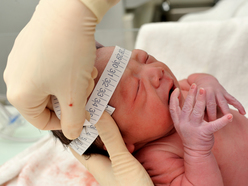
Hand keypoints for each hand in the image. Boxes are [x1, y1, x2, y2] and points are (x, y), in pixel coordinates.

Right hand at [4, 0, 99, 138]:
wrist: (68, 12)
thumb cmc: (69, 54)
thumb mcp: (75, 94)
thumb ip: (73, 120)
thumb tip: (72, 133)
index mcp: (21, 96)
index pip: (43, 122)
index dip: (67, 122)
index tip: (83, 115)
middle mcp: (16, 79)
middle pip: (48, 102)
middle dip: (73, 98)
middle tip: (88, 88)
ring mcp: (21, 62)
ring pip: (51, 85)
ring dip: (72, 84)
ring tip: (86, 72)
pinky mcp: (29, 49)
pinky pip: (49, 69)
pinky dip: (66, 71)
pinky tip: (79, 62)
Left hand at [70, 112, 153, 185]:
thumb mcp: (121, 160)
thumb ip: (110, 138)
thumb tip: (97, 113)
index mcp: (92, 162)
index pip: (75, 142)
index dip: (76, 127)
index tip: (82, 111)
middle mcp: (100, 163)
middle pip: (91, 141)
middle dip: (96, 126)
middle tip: (101, 109)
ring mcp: (112, 165)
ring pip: (106, 144)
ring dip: (110, 133)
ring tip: (116, 121)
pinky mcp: (123, 167)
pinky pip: (118, 150)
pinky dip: (122, 142)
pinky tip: (131, 141)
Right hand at [169, 84, 232, 155]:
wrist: (195, 151)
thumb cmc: (189, 135)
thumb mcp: (181, 125)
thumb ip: (180, 114)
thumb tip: (177, 100)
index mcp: (178, 121)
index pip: (173, 108)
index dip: (173, 98)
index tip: (176, 89)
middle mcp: (184, 124)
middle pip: (187, 107)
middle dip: (191, 95)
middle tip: (195, 85)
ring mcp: (194, 128)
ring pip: (197, 111)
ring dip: (201, 100)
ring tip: (204, 90)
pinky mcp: (204, 133)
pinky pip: (214, 125)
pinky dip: (223, 121)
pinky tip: (229, 116)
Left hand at [191, 74, 244, 120]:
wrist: (205, 81)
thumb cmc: (197, 95)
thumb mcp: (194, 99)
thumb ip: (194, 107)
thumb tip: (193, 120)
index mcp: (200, 94)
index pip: (200, 105)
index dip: (201, 114)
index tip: (202, 123)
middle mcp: (209, 92)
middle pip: (211, 104)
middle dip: (213, 114)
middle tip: (214, 123)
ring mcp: (218, 92)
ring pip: (223, 102)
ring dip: (226, 110)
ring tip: (230, 119)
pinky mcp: (225, 93)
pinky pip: (233, 99)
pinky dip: (239, 105)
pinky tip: (243, 113)